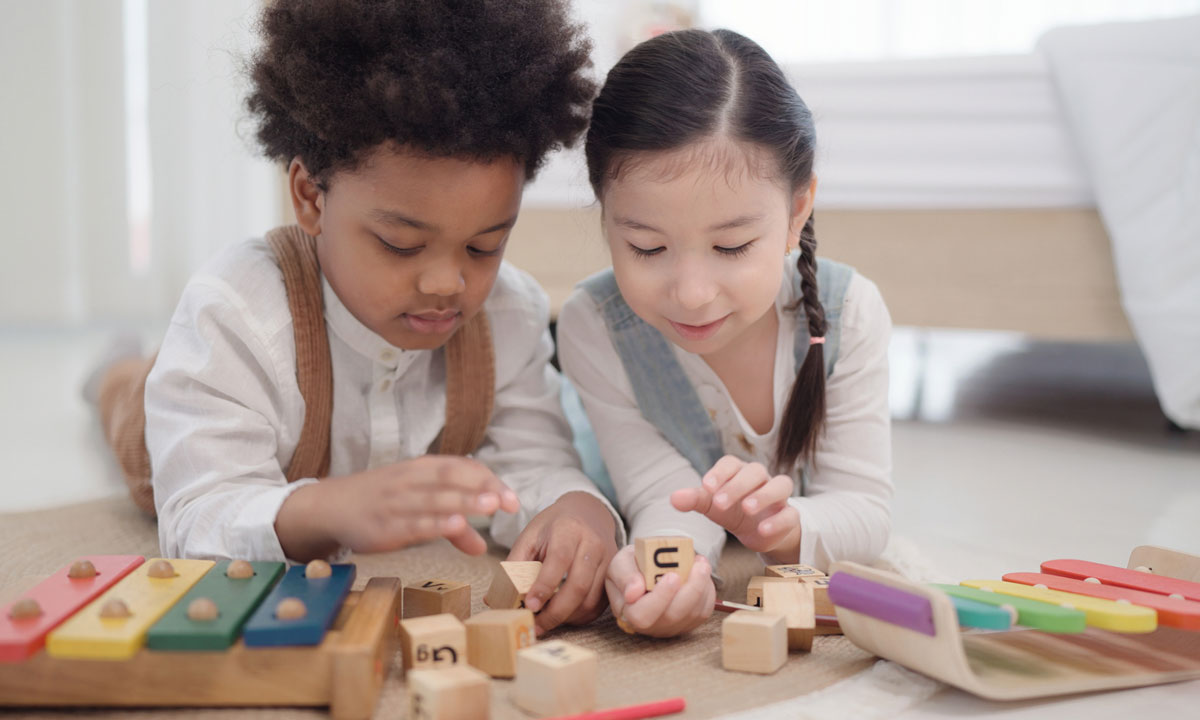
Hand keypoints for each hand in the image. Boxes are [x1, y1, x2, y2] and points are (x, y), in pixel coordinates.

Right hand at [276, 455, 519, 560]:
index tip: (513, 499)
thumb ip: (454, 525)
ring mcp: (396, 502)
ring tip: (490, 506)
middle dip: (482, 488)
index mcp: (422, 469)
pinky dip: (434, 522)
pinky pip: (412, 522)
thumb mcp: (418, 504)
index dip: (489, 480)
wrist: (331, 506)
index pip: (463, 468)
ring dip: (464, 501)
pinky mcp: (383, 525)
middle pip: (452, 479)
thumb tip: (483, 547)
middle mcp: (411, 480)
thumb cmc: (382, 502)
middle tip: (509, 501)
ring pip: (434, 498)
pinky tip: (454, 524)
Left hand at [507, 491, 617, 634]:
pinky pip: (598, 604)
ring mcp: (608, 560)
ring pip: (590, 600)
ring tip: (546, 622)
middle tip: (536, 626)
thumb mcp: (530, 535)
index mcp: (568, 530)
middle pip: (578, 586)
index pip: (559, 560)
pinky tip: (564, 616)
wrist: (588, 512)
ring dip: (567, 618)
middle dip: (555, 612)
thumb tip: (500, 597)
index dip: (544, 586)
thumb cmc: (555, 526)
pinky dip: (580, 617)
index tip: (529, 606)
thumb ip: (516, 562)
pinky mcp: (613, 575)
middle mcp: (593, 544)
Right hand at [605, 544, 714, 636]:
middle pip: (672, 617)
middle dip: (691, 590)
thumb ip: (625, 576)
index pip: (642, 616)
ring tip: (701, 562)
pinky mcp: (688, 623)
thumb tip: (633, 592)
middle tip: (699, 566)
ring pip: (692, 614)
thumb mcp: (621, 563)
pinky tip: (701, 573)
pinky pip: (703, 611)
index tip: (672, 576)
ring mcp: (670, 626)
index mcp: (628, 612)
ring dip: (702, 586)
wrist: (645, 570)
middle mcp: (650, 625)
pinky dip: (707, 591)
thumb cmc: (632, 567)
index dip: (660, 598)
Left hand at [670, 455, 800, 563]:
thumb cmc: (733, 511)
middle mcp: (761, 479)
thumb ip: (695, 500)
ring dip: (764, 495)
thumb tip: (673, 499)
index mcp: (739, 472)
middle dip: (737, 485)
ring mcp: (779, 497)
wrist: (760, 532)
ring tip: (747, 508)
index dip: (719, 472)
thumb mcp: (713, 506)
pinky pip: (790, 514)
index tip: (706, 486)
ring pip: (780, 485)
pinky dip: (778, 521)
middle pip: (755, 471)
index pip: (731, 463)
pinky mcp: (790, 516)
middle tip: (720, 503)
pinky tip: (762, 530)